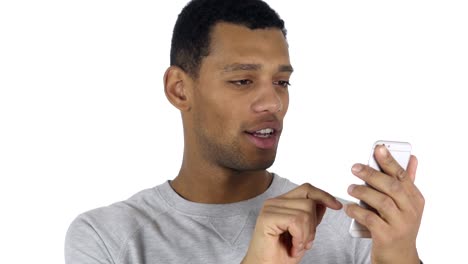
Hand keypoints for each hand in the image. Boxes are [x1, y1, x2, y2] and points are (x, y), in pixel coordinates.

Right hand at [241, 183, 342, 263]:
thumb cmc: (280, 254)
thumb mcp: (304, 233)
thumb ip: (311, 216)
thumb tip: (324, 202)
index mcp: (282, 203)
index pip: (307, 189)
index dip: (324, 196)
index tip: (337, 206)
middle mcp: (274, 202)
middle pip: (309, 201)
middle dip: (313, 225)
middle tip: (304, 242)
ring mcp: (269, 208)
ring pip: (305, 212)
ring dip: (306, 235)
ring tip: (297, 245)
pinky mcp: (267, 217)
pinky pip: (296, 221)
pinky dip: (299, 237)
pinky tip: (292, 246)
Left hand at [345, 145, 424, 263]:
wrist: (398, 258)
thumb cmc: (398, 226)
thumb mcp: (406, 205)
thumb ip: (405, 182)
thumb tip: (412, 158)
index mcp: (415, 199)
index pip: (402, 176)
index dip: (389, 161)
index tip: (378, 149)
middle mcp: (411, 211)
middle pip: (391, 186)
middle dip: (372, 174)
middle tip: (354, 168)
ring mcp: (400, 225)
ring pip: (381, 202)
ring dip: (362, 192)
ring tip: (350, 188)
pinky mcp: (387, 236)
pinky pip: (369, 219)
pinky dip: (357, 211)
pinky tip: (349, 207)